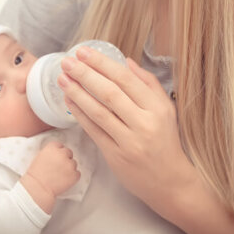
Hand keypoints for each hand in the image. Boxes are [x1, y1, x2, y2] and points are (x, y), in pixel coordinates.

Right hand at [20, 141, 79, 212]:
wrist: (38, 188)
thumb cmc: (36, 174)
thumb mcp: (40, 157)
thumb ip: (51, 152)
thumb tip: (59, 153)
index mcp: (52, 147)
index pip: (60, 146)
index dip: (58, 153)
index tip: (55, 159)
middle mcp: (62, 153)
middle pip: (69, 152)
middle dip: (65, 159)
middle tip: (59, 168)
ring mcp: (70, 164)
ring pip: (73, 163)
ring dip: (69, 168)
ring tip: (60, 175)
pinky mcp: (75, 174)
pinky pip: (77, 174)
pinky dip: (73, 177)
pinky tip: (64, 180)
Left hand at [58, 47, 195, 214]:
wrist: (170, 182)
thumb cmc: (166, 141)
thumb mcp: (166, 109)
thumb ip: (148, 84)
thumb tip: (126, 61)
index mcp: (158, 108)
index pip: (126, 80)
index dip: (102, 64)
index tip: (84, 52)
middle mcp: (144, 124)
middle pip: (109, 93)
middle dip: (85, 74)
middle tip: (68, 61)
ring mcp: (129, 141)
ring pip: (98, 112)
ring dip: (77, 93)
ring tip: (63, 78)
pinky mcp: (115, 156)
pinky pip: (93, 130)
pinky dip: (79, 114)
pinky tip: (69, 101)